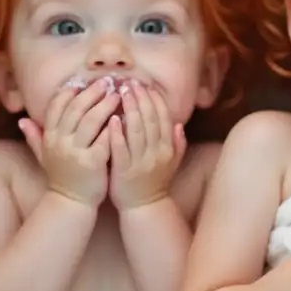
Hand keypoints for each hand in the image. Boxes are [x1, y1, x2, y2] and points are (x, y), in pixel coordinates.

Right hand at [18, 79, 119, 206]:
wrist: (71, 203)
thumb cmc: (62, 176)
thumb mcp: (44, 155)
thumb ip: (34, 136)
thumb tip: (21, 120)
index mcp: (49, 136)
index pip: (56, 105)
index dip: (70, 91)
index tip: (83, 81)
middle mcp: (59, 142)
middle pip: (76, 108)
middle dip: (92, 92)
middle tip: (107, 82)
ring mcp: (75, 152)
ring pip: (91, 120)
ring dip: (105, 104)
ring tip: (118, 95)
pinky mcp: (92, 162)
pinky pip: (104, 138)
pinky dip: (113, 126)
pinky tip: (124, 116)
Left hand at [109, 80, 185, 211]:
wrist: (144, 207)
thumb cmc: (155, 181)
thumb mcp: (172, 162)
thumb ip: (177, 143)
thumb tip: (179, 124)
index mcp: (167, 148)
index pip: (163, 118)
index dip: (155, 100)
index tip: (146, 85)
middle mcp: (156, 153)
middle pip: (150, 120)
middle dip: (141, 99)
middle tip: (130, 83)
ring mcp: (140, 162)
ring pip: (136, 131)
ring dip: (130, 110)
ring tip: (121, 93)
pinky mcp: (124, 170)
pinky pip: (120, 148)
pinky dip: (117, 133)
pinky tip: (112, 119)